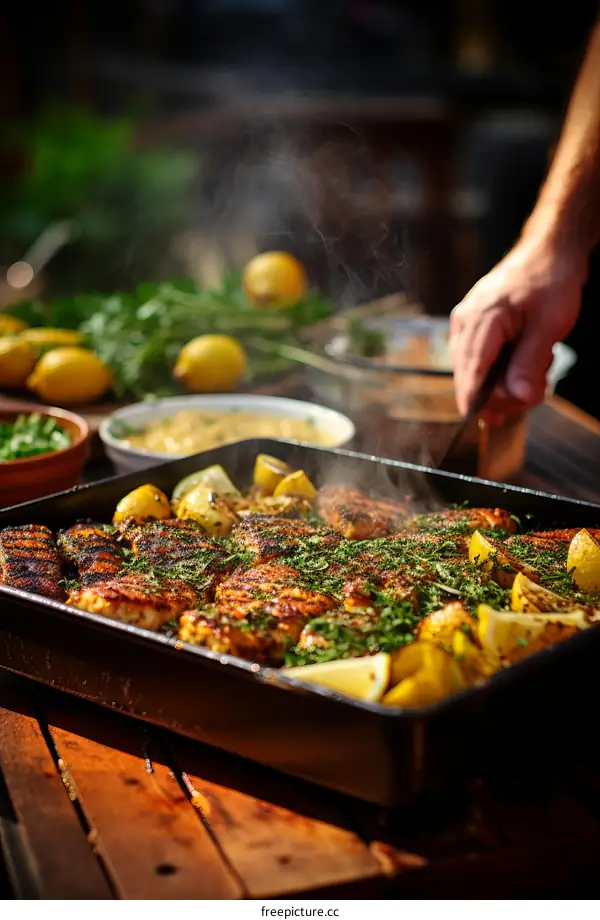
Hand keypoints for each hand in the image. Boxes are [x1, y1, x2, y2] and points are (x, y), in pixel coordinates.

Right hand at [449, 236, 585, 422]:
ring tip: (536, 367)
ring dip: (503, 380)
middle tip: (537, 389)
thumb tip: (516, 398)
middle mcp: (464, 322)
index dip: (478, 403)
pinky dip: (500, 368)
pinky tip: (522, 361)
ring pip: (474, 370)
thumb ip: (529, 363)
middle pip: (470, 377)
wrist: (549, 251)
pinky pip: (479, 358)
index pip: (470, 375)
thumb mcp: (549, 325)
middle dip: (502, 391)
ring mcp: (464, 322)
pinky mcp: (471, 324)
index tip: (492, 421)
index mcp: (480, 321)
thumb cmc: (550, 281)